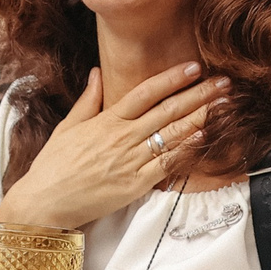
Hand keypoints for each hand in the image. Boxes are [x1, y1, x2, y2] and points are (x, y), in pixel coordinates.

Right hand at [0, 65, 224, 230]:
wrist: (45, 202)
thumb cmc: (54, 166)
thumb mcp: (68, 127)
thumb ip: (88, 100)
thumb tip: (96, 72)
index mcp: (107, 120)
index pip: (146, 92)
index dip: (172, 78)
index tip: (194, 67)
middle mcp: (122, 137)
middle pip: (168, 110)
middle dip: (199, 94)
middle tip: (225, 82)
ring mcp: (131, 161)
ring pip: (173, 134)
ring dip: (202, 118)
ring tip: (225, 105)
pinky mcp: (136, 184)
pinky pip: (167, 164)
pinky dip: (187, 150)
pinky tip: (204, 137)